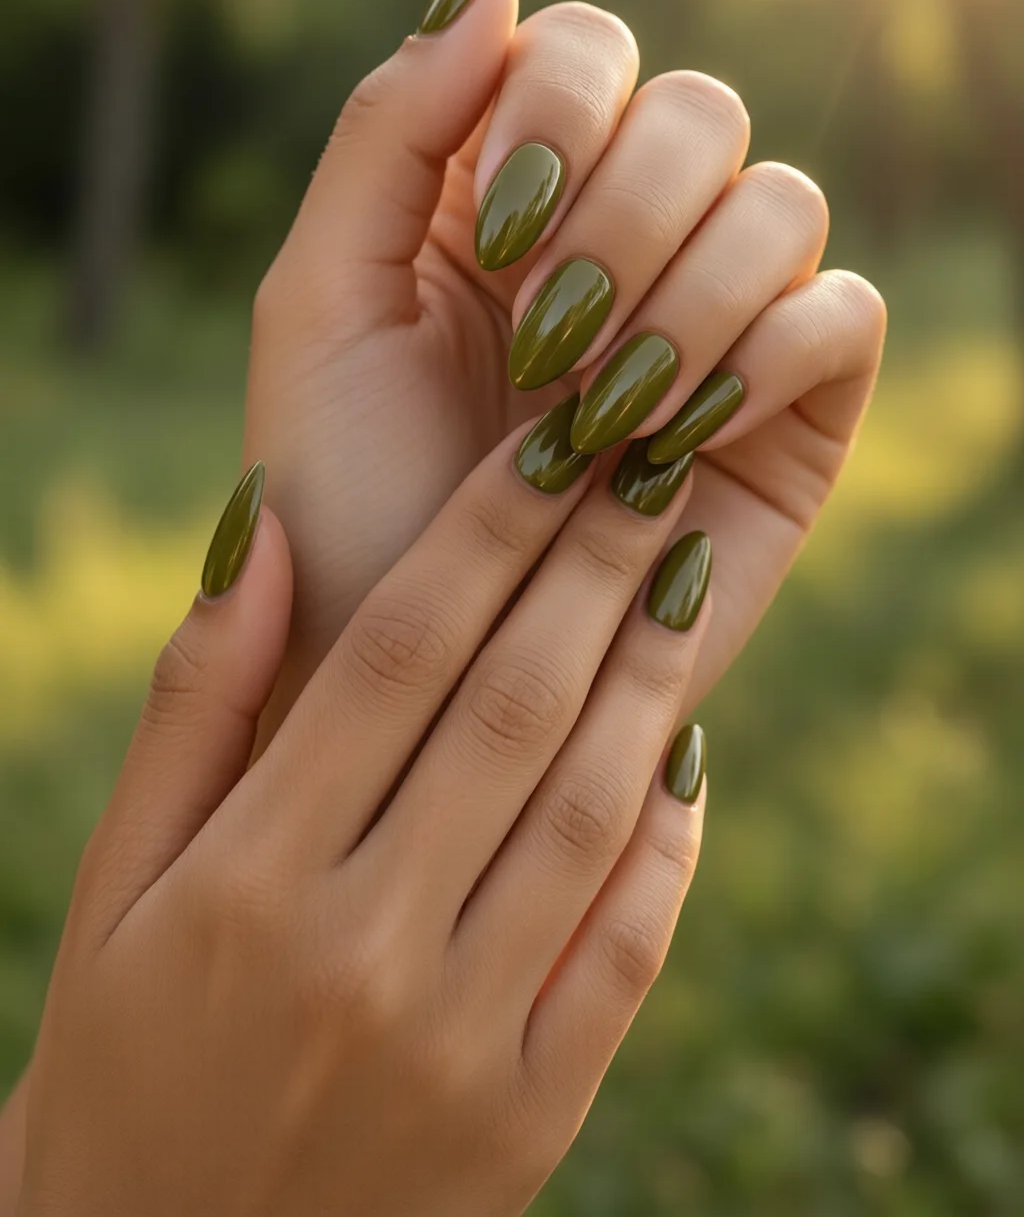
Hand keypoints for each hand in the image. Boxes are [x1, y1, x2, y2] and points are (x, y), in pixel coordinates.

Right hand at [21, 414, 711, 1216]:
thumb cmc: (125, 1051)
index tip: (555, 443)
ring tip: (686, 572)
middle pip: (511, 704)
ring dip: (648, 675)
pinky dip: (668, 842)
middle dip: (593, 566)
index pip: (399, 650)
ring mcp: (461, 1038)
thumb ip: (194, 704)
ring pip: (586, 809)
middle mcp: (365, 947)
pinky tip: (686, 750)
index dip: (488, 529)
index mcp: (252, 873)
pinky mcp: (530, 1115)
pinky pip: (626, 948)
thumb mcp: (120, 879)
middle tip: (653, 466)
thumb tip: (269, 530)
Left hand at [244, 0, 885, 740]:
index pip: (585, 50)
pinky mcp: (791, 411)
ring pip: (782, 201)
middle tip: (543, 340)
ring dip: (686, 297)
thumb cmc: (345, 492)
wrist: (411, 675)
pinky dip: (768, 356)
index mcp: (508, 190)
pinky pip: (844, 314)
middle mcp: (625, 236)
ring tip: (596, 411)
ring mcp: (717, 319)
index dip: (558, 112)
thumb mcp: (322, 300)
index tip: (495, 236)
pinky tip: (674, 436)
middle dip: (621, 218)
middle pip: (699, 110)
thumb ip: (388, 129)